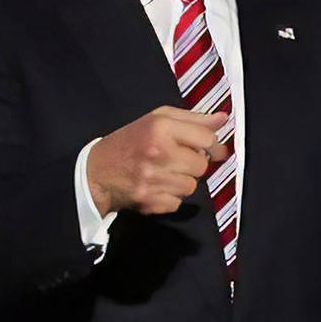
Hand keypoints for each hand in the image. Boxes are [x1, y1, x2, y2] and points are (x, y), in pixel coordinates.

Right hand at [86, 107, 228, 214]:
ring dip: (182, 181)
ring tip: (164, 173)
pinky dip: (171, 197)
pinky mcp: (149, 200)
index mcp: (160, 127)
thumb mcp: (158, 120)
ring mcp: (152, 178)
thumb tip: (223, 119)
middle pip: (201, 165)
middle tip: (177, 160)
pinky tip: (157, 186)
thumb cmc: (131, 141)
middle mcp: (157, 152)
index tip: (215, 149)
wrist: (96, 172)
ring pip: (191, 186)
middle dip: (194, 164)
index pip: (206, 138)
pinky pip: (178, 203)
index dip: (214, 145)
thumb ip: (193, 119)